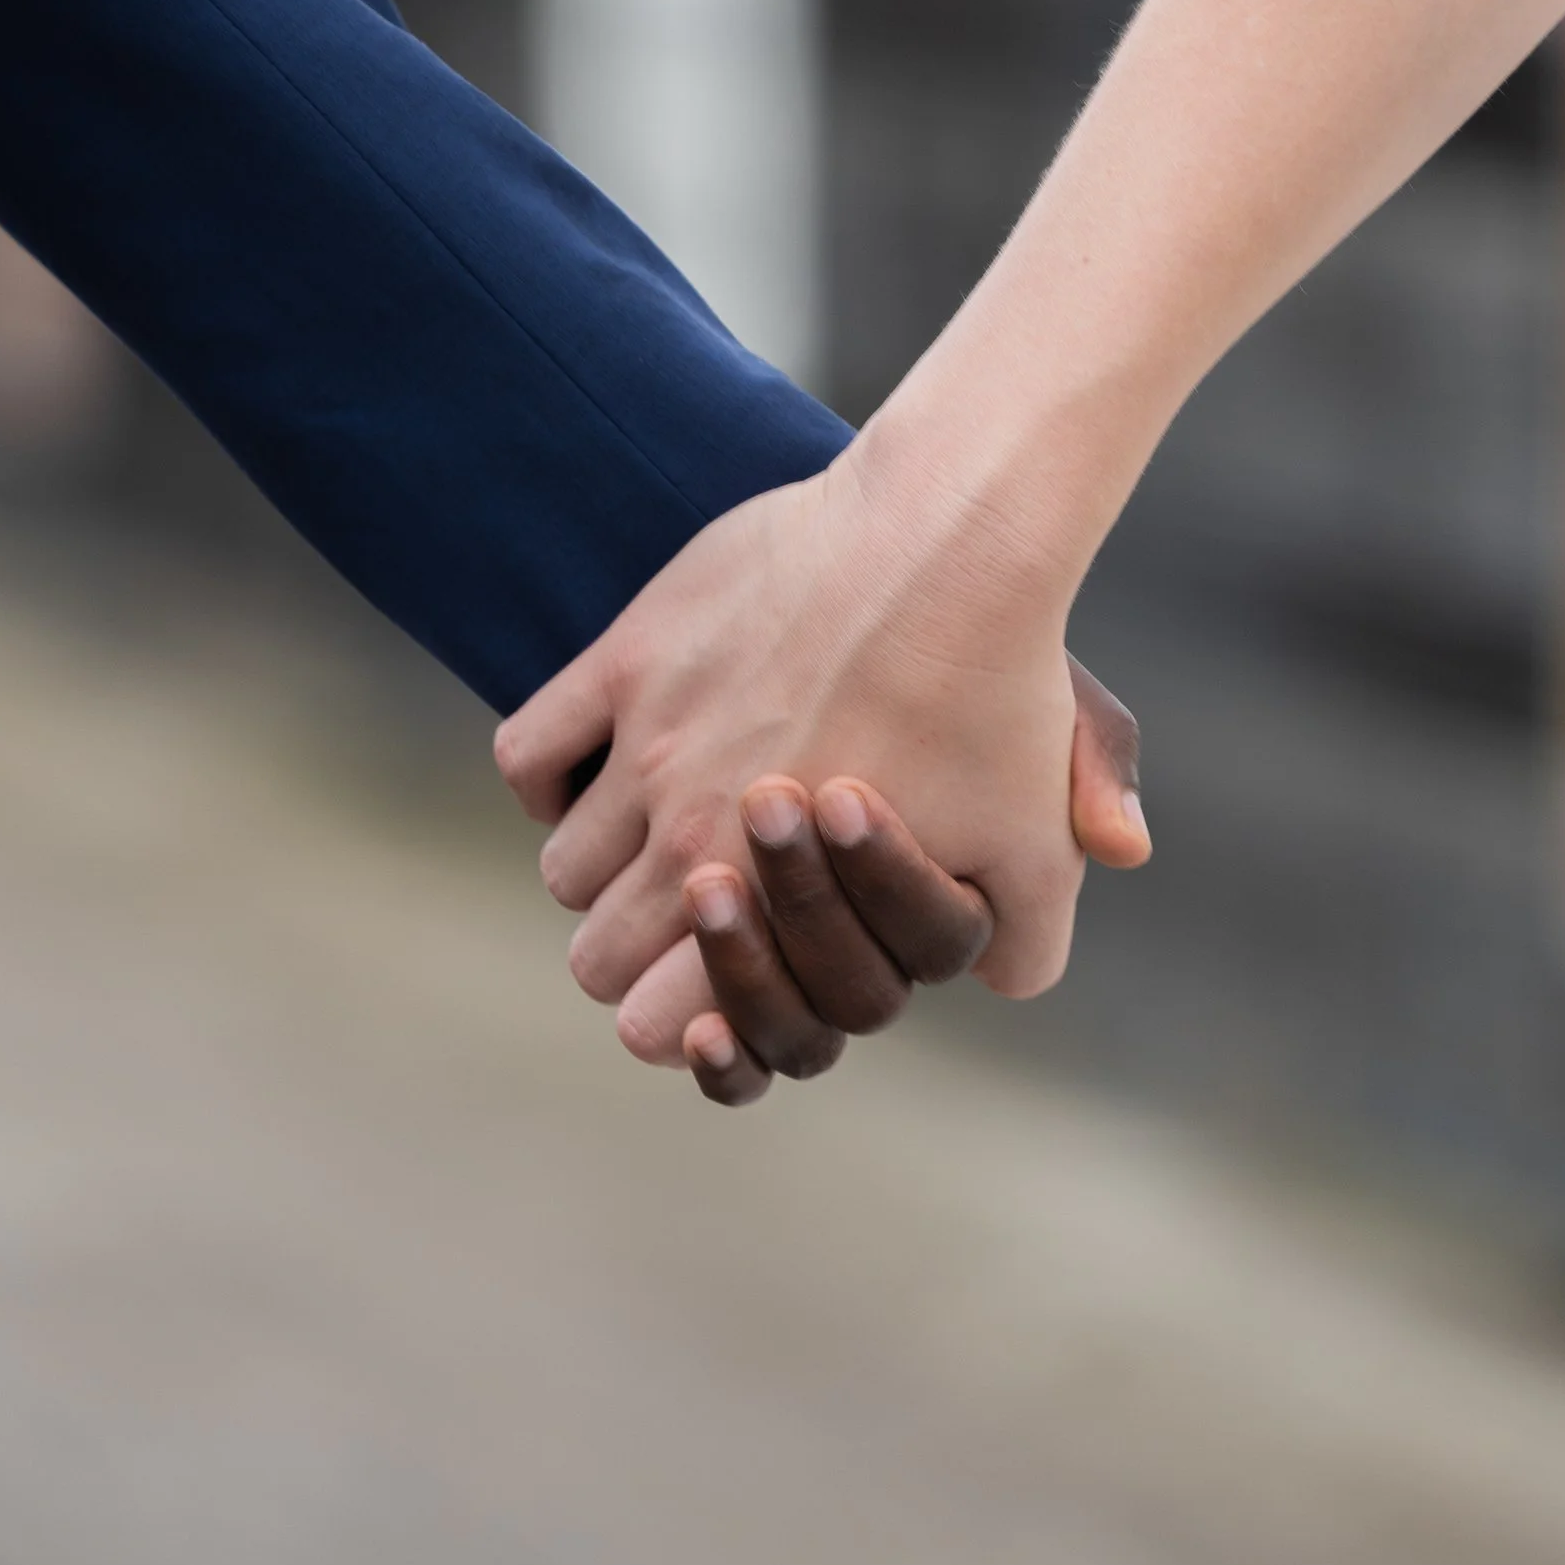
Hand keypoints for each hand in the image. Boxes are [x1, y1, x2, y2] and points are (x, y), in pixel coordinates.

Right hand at [493, 434, 1148, 1056]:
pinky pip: (529, 753)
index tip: (713, 983)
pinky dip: (553, 777)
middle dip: (641, 953)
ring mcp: (649, 748)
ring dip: (605, 866)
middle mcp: (689, 839)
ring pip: (566, 867)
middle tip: (706, 907)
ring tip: (671, 826)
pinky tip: (607, 766)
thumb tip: (1002, 986)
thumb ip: (1024, 947)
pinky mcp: (629, 657)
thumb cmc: (996, 695)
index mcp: (773, 907)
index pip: (656, 1025)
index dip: (683, 1019)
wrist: (948, 538)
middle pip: (596, 958)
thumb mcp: (1034, 847)